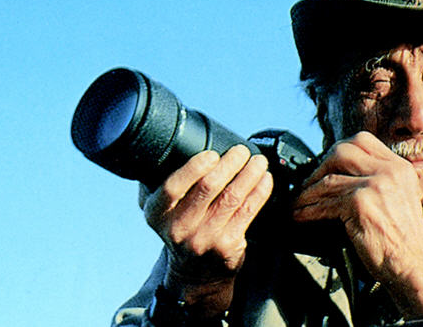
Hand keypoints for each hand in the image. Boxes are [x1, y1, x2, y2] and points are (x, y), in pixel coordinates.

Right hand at [140, 144, 272, 315]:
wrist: (194, 274)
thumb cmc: (181, 229)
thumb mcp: (162, 211)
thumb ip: (164, 185)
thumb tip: (173, 149)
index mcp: (157, 213)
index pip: (173, 187)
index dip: (194, 167)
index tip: (212, 153)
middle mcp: (179, 228)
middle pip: (208, 188)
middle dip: (230, 163)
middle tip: (241, 151)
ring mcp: (204, 238)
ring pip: (232, 197)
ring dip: (249, 174)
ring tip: (258, 161)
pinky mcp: (227, 245)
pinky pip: (247, 211)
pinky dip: (259, 191)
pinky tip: (265, 179)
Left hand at [293, 132, 422, 317]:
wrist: (412, 265)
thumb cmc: (402, 240)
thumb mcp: (398, 198)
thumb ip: (377, 180)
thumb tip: (339, 172)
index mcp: (399, 167)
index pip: (362, 141)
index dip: (337, 152)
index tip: (325, 168)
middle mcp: (390, 171)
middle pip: (342, 151)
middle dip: (319, 167)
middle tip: (308, 185)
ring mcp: (375, 185)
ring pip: (328, 179)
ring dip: (307, 193)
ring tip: (298, 204)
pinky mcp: (361, 203)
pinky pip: (325, 202)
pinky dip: (308, 210)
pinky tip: (301, 216)